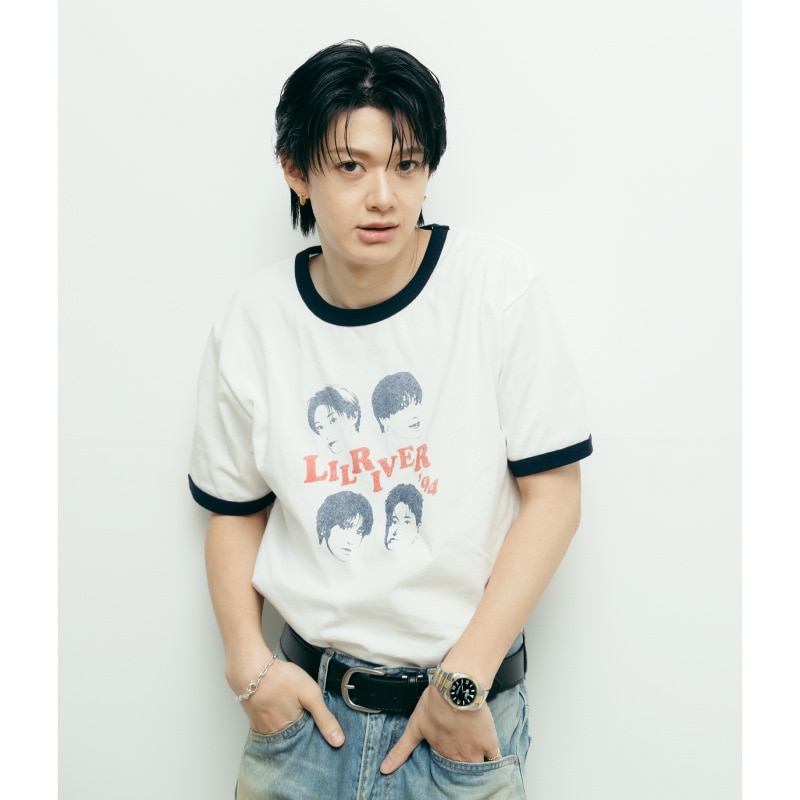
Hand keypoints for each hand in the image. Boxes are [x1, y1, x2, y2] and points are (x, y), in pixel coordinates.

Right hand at [230, 656, 343, 746]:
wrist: (251, 669)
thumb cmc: (280, 679)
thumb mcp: (310, 695)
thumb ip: (325, 718)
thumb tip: (338, 740)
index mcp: (291, 733)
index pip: (307, 744)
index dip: (315, 737)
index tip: (321, 733)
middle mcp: (275, 736)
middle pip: (293, 741)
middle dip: (301, 733)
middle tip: (304, 716)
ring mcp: (263, 730)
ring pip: (281, 735)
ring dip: (289, 728)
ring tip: (292, 712)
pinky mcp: (255, 721)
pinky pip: (269, 728)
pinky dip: (276, 722)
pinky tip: (280, 710)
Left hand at [379, 686, 498, 773]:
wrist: (455, 689)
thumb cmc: (434, 703)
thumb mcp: (414, 727)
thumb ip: (401, 751)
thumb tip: (383, 770)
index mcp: (440, 752)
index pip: (444, 769)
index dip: (446, 767)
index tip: (447, 766)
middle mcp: (457, 756)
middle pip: (461, 771)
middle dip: (461, 769)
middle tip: (462, 760)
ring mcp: (474, 751)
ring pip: (477, 768)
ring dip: (476, 766)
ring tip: (476, 760)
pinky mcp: (489, 742)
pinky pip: (494, 758)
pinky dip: (493, 760)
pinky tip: (491, 757)